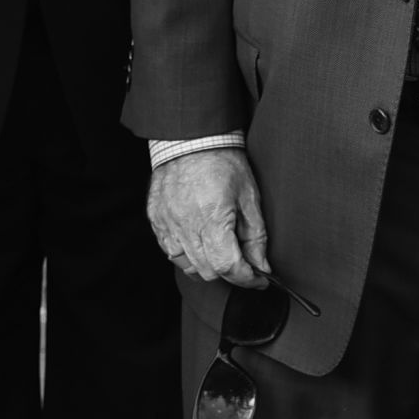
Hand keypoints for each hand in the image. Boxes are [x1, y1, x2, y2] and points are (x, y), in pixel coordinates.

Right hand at [148, 147, 271, 287]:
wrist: (191, 139)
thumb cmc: (223, 162)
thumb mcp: (249, 198)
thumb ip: (256, 236)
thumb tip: (261, 266)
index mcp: (212, 219)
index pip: (229, 267)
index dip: (248, 279)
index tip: (259, 278)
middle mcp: (186, 226)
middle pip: (209, 271)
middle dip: (230, 273)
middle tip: (244, 263)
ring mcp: (167, 224)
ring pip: (188, 267)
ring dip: (207, 267)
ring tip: (220, 253)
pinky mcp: (156, 220)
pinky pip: (170, 252)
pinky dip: (186, 255)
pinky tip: (198, 243)